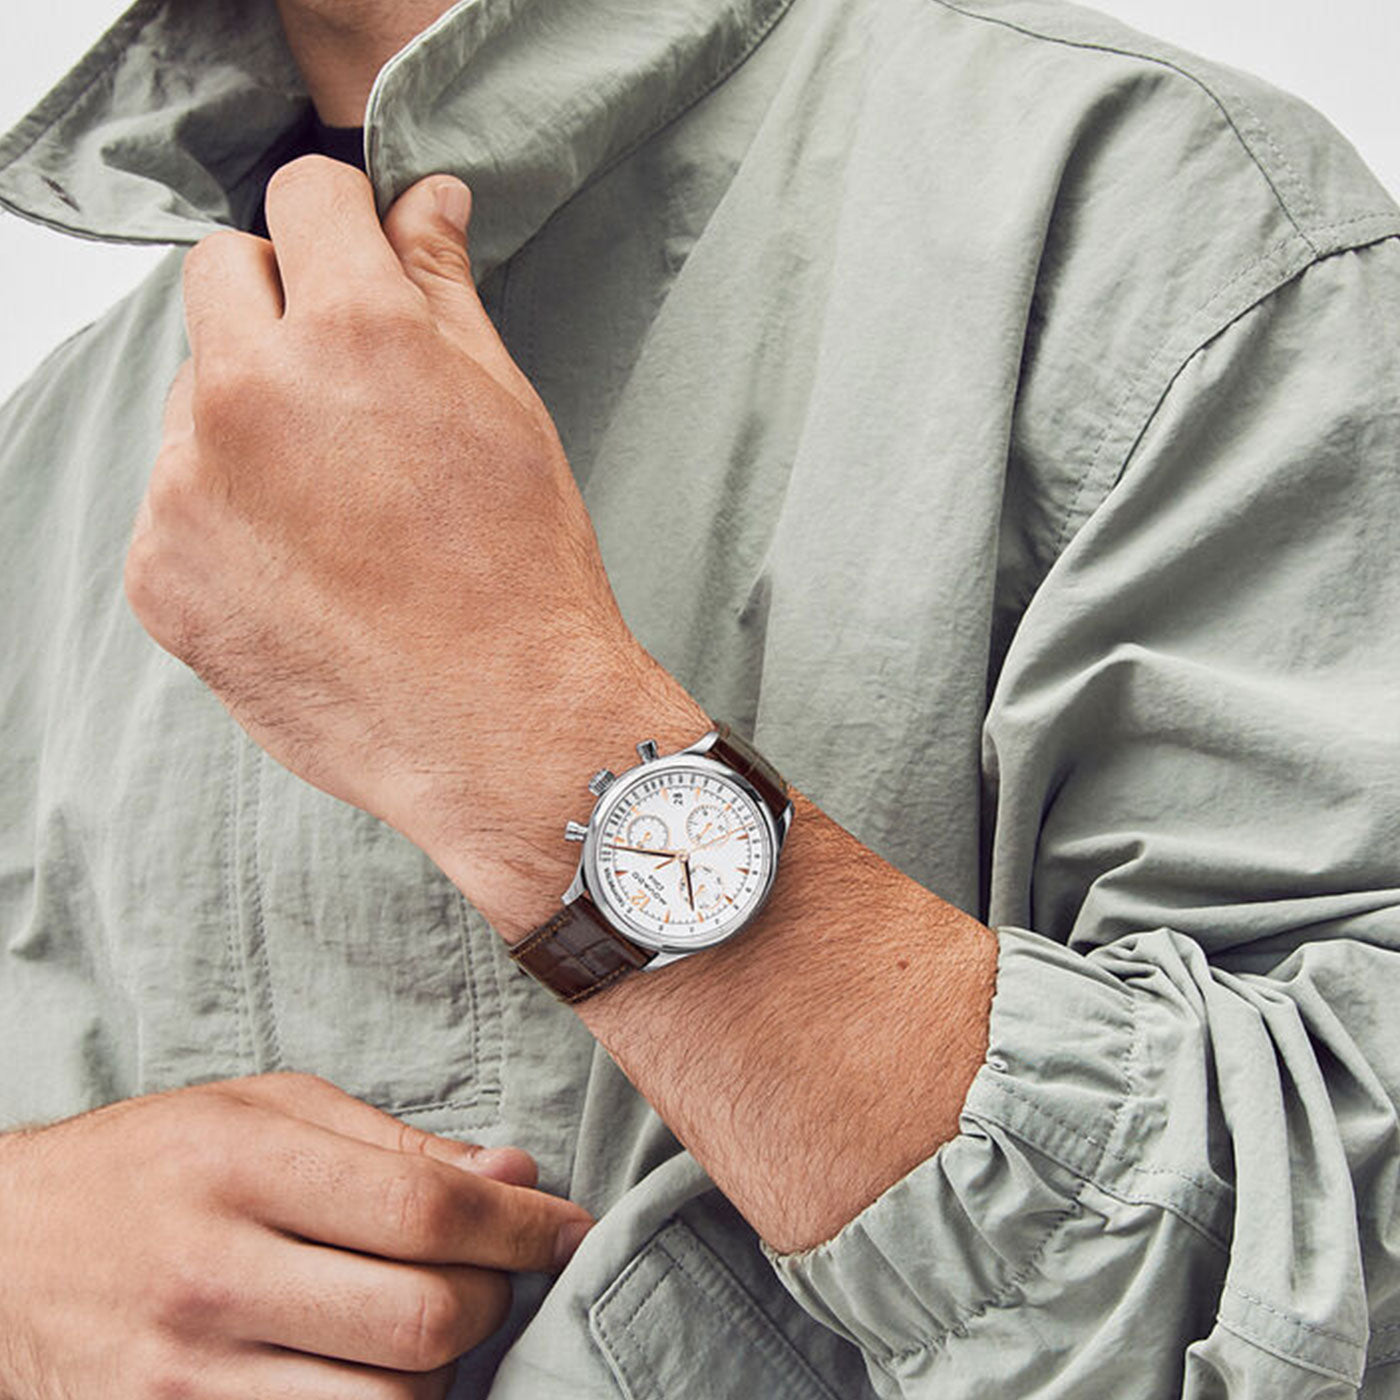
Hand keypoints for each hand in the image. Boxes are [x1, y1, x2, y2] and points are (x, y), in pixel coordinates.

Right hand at [0, 1072, 592, 1398]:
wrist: (5, 1248)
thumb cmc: (157, 1159)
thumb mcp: (268, 1108)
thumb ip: (399, 1144)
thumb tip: (517, 1176)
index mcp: (244, 1165)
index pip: (426, 1211)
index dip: (523, 1227)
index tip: (568, 1226)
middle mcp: (213, 1275)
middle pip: (425, 1321)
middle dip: (496, 1299)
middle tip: (501, 1272)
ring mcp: (187, 1379)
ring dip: (446, 1373)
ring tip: (438, 1322)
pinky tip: (380, 1370)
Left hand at [123, 155, 703, 934]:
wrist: (503, 728)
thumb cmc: (526, 573)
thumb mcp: (505, 411)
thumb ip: (443, 289)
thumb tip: (425, 200)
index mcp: (355, 337)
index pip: (303, 195)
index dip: (340, 220)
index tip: (355, 258)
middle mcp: (252, 397)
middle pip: (218, 274)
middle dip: (277, 302)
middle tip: (347, 385)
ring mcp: (189, 490)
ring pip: (192, 393)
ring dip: (248, 416)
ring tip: (334, 503)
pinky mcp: (160, 573)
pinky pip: (174, 496)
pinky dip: (225, 512)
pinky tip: (303, 567)